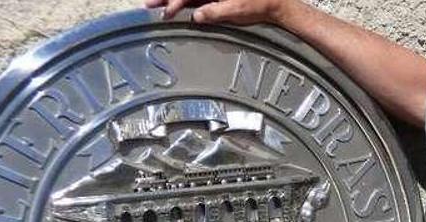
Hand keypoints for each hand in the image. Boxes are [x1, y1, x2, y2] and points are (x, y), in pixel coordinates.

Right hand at [143, 0, 299, 25]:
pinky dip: (184, 3)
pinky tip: (173, 8)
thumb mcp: (238, 9)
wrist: (277, 4)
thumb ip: (216, 12)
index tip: (166, 11)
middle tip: (148, 5)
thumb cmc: (260, 4)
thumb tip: (196, 16)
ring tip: (155, 5)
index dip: (174, 1)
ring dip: (172, 0)